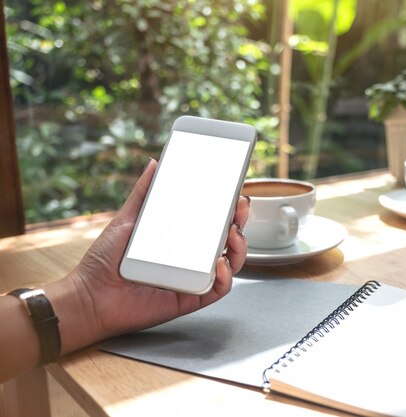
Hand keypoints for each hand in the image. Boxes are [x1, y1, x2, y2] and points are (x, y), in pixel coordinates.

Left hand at [49, 159, 249, 352]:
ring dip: (239, 247)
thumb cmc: (105, 261)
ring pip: (230, 263)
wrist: (89, 295)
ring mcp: (193, 278)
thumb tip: (155, 164)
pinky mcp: (191, 298)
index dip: (228, 207)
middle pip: (227, 240)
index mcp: (180, 239)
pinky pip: (218, 289)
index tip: (235, 191)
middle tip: (239, 207)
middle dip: (240, 221)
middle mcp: (191, 258)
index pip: (212, 221)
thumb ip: (143, 193)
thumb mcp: (127, 219)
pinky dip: (225, 277)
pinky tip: (220, 263)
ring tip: (232, 234)